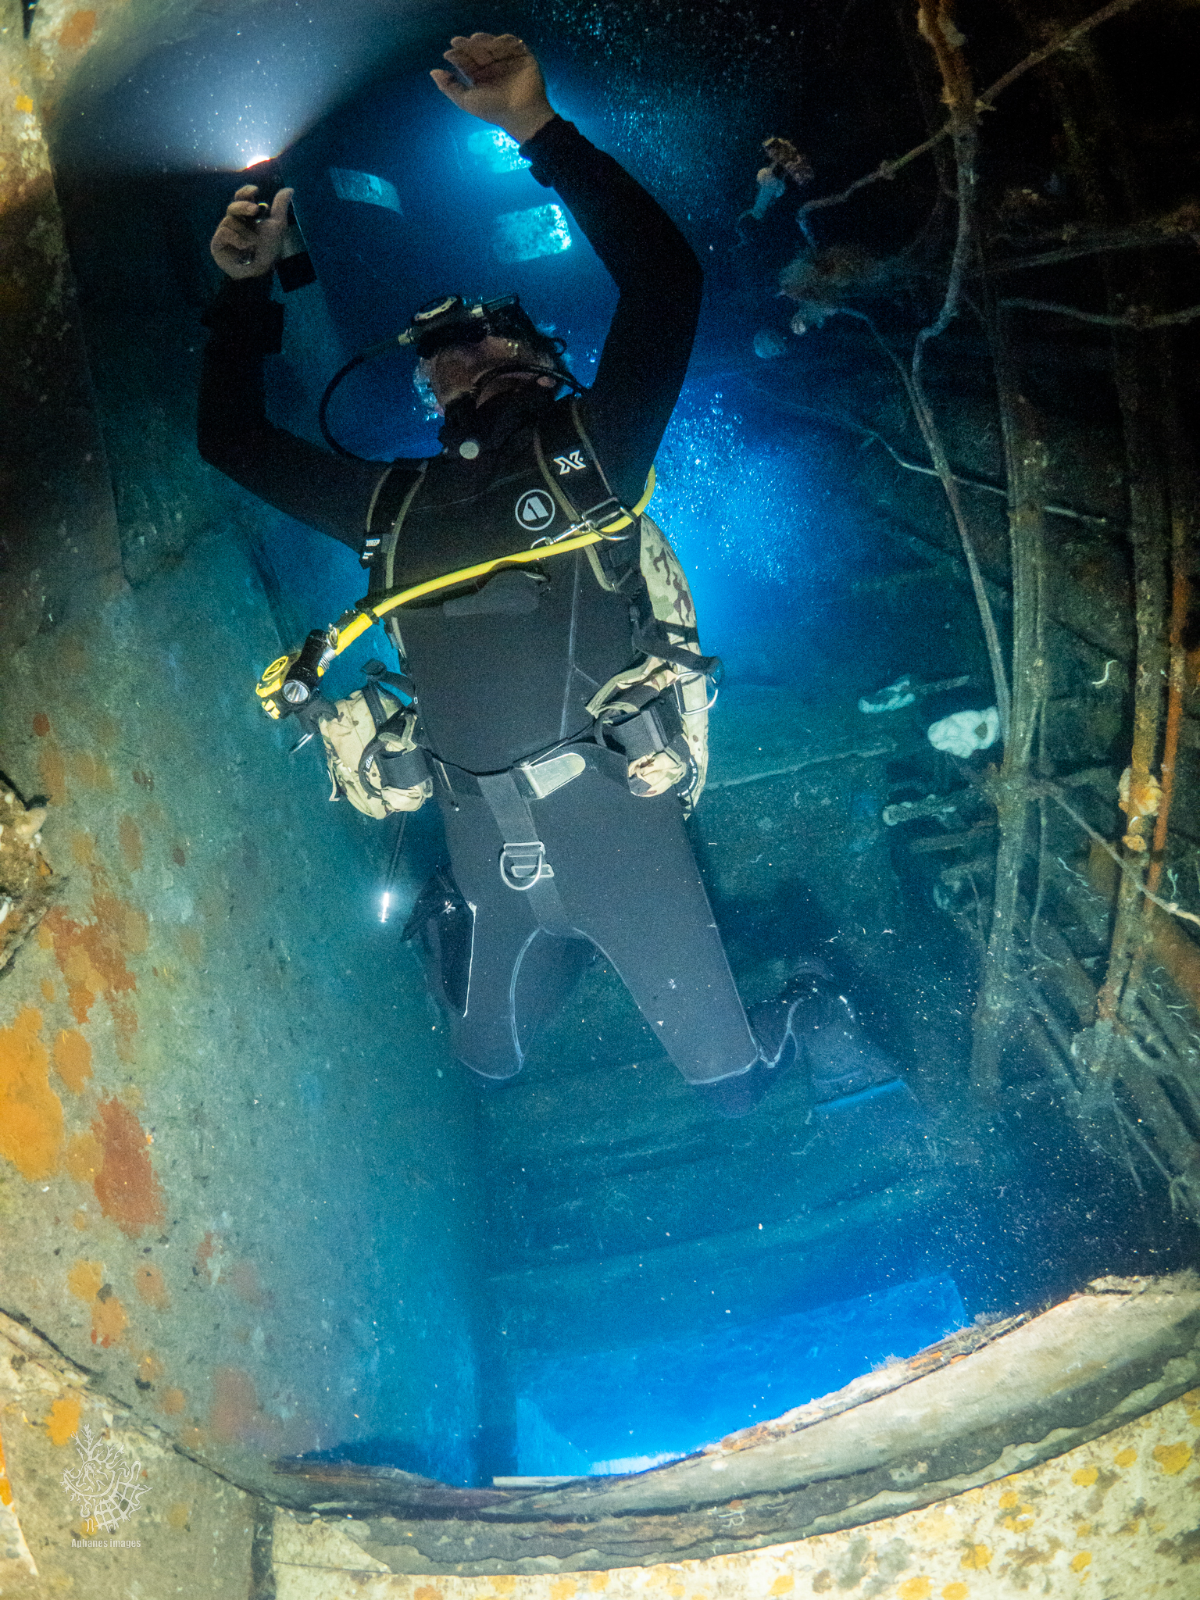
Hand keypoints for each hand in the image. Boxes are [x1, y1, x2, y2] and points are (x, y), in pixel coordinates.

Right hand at [210, 184, 293, 278]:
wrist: (260, 272)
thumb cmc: (268, 250)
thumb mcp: (277, 226)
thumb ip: (280, 206)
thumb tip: (290, 189)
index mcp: (246, 216)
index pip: (241, 197)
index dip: (245, 192)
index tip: (255, 190)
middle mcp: (234, 222)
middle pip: (233, 206)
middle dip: (244, 206)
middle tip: (255, 210)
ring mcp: (224, 232)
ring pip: (230, 221)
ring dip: (246, 233)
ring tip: (253, 245)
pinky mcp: (217, 244)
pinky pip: (224, 232)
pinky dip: (237, 239)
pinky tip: (245, 248)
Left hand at [430, 33, 554, 143]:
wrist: (521, 114)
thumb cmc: (494, 111)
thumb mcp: (466, 101)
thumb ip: (449, 88)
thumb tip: (433, 72)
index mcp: (480, 78)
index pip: (467, 62)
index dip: (457, 56)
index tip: (448, 54)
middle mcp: (493, 69)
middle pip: (478, 51)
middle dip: (468, 46)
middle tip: (458, 42)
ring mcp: (508, 62)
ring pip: (493, 45)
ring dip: (484, 40)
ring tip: (474, 39)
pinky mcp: (523, 58)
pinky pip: (513, 45)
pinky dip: (504, 41)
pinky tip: (495, 42)